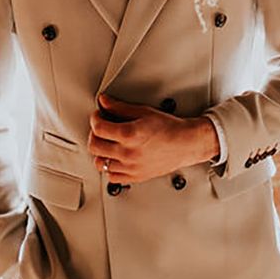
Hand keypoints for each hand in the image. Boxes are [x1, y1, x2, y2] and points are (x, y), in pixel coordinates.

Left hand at [88, 93, 219, 182]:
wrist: (185, 143)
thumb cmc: (169, 128)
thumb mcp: (143, 112)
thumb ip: (120, 108)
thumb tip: (104, 102)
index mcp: (129, 135)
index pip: (98, 128)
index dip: (95, 119)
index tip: (98, 116)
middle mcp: (128, 153)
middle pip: (95, 146)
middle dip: (94, 134)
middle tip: (100, 128)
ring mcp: (130, 167)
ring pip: (100, 163)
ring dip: (100, 152)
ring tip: (107, 143)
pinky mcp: (135, 177)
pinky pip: (112, 177)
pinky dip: (109, 168)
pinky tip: (114, 158)